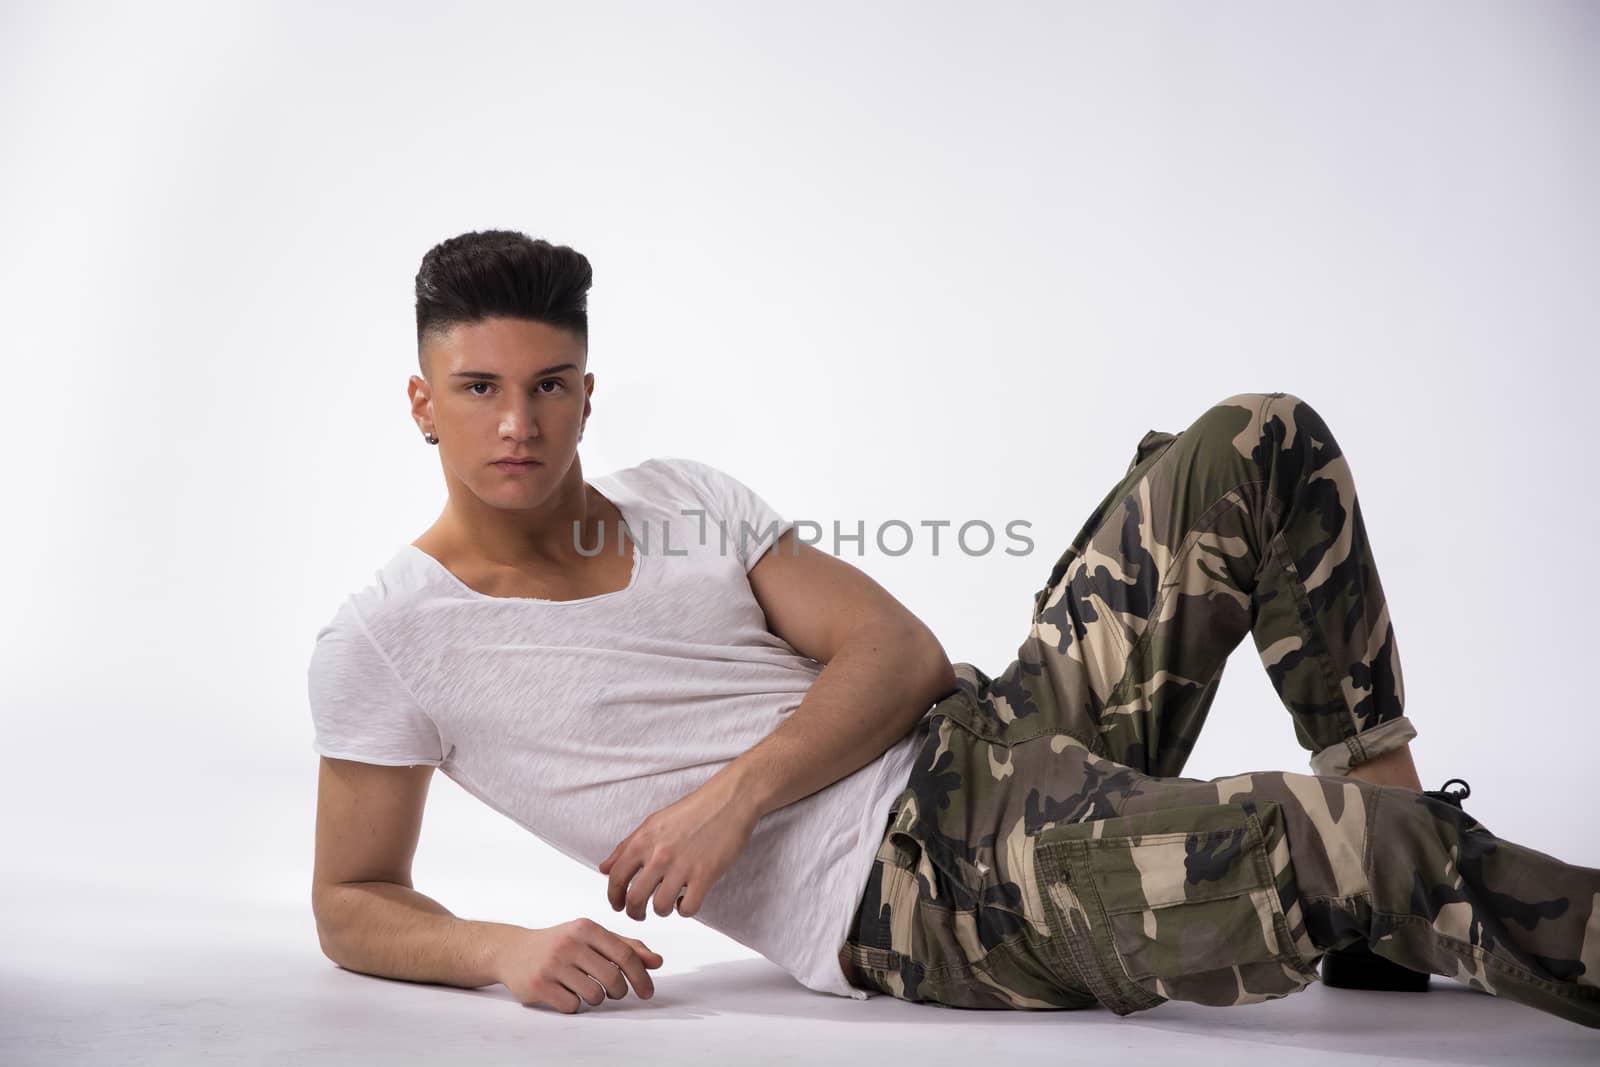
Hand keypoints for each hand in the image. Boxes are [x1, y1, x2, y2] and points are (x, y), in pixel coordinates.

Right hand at [495, 919, 662, 1013]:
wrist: (512, 950)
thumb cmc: (559, 943)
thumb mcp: (590, 937)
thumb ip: (625, 946)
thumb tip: (657, 962)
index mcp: (586, 928)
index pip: (625, 955)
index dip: (641, 976)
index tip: (647, 991)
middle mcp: (569, 943)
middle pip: (612, 978)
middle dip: (619, 991)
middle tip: (614, 992)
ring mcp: (553, 964)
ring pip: (594, 995)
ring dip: (596, 999)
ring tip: (586, 989)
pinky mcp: (539, 985)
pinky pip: (572, 1005)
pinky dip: (575, 1004)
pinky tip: (566, 993)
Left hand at [598, 776, 758, 920]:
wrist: (728, 801)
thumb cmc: (692, 810)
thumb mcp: (653, 823)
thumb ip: (626, 847)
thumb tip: (604, 868)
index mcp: (643, 840)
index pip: (616, 878)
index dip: (614, 897)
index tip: (618, 905)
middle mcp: (659, 854)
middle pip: (635, 899)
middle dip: (634, 912)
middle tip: (640, 914)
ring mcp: (682, 866)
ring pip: (660, 907)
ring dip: (661, 911)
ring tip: (667, 903)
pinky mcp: (705, 875)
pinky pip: (688, 908)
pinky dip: (684, 910)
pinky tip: (687, 900)